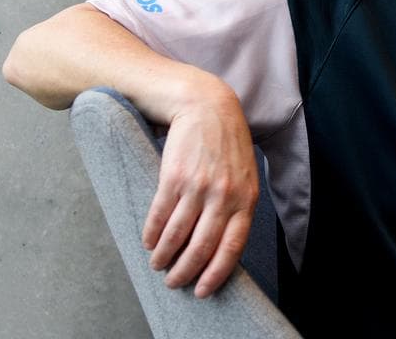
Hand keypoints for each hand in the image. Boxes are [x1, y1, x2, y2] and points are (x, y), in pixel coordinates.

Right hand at [141, 90, 258, 297]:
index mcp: (246, 198)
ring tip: (158, 264)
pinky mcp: (174, 177)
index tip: (203, 290)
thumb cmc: (226, 143)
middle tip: (175, 283)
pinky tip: (149, 242)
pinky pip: (160, 215)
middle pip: (202, 246)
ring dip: (164, 256)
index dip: (216, 273)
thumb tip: (224, 242)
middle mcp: (224, 196)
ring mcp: (199, 187)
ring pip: (177, 234)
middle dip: (186, 270)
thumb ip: (238, 204)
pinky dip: (152, 234)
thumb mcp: (244, 173)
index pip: (232, 247)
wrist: (206, 105)